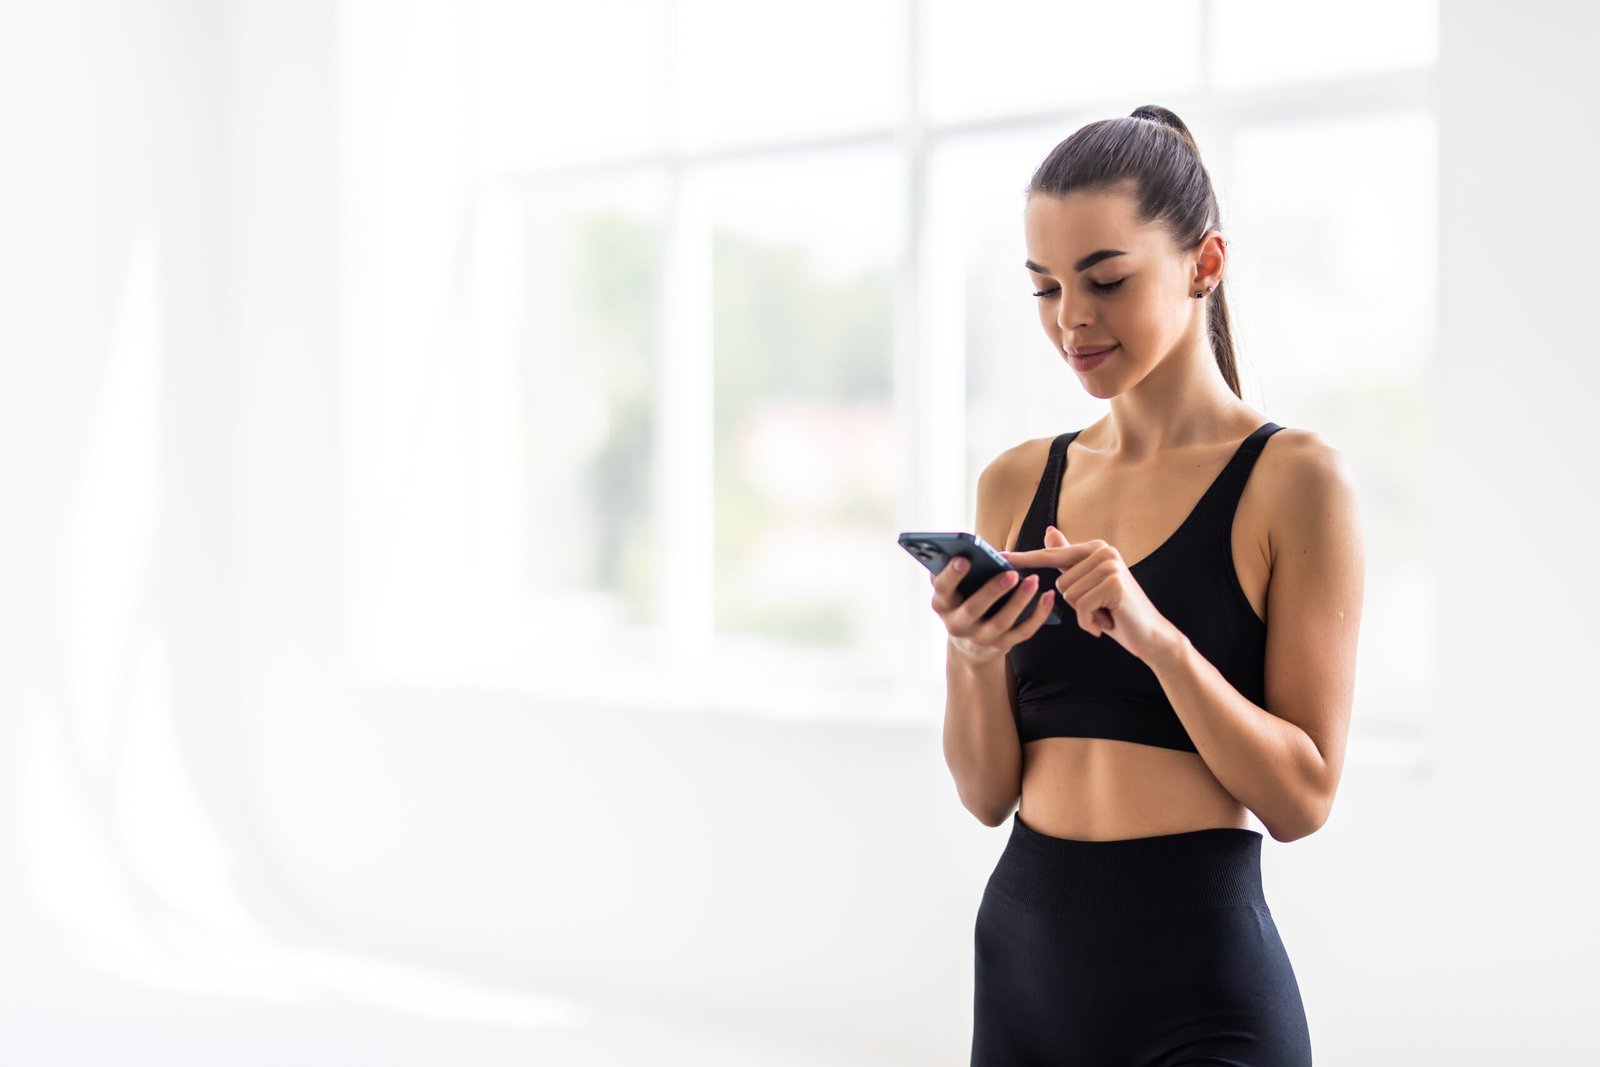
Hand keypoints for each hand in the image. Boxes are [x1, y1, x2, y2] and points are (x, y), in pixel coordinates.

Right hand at [928, 550, 1056, 662]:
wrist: (969, 646)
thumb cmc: (963, 601)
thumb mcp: (952, 589)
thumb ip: (955, 567)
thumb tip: (964, 546)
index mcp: (942, 603)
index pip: (942, 588)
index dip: (951, 575)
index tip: (964, 558)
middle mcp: (957, 624)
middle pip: (973, 608)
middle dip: (992, 590)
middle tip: (1011, 573)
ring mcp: (979, 638)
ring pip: (1001, 623)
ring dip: (1019, 601)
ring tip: (1033, 580)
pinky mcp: (1001, 646)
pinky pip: (1022, 632)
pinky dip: (1038, 615)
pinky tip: (1048, 596)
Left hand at [1001, 523, 1178, 663]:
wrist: (1150, 636)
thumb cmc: (1116, 612)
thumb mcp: (1088, 584)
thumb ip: (1069, 559)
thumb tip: (1049, 531)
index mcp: (1095, 549)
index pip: (1052, 555)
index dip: (1024, 559)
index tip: (998, 557)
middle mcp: (1104, 551)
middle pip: (1059, 583)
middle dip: (1076, 604)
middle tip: (1100, 608)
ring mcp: (1110, 565)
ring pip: (1068, 595)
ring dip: (1084, 613)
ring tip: (1105, 613)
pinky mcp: (1114, 584)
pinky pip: (1081, 607)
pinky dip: (1090, 622)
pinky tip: (1107, 622)